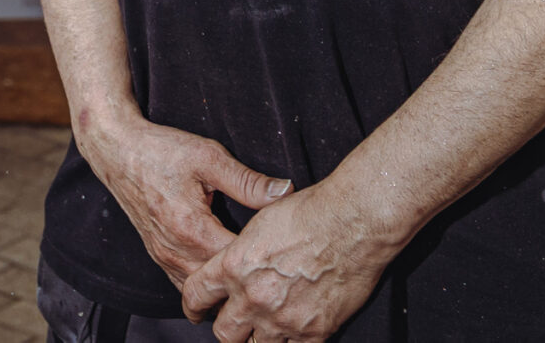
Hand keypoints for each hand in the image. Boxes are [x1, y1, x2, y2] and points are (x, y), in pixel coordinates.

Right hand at [77, 111, 289, 289]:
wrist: (117, 150)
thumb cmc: (161, 150)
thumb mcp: (209, 157)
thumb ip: (248, 181)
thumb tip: (285, 191)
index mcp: (192, 228)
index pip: (236, 262)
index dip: (261, 258)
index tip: (280, 249)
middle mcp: (175, 250)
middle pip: (219, 285)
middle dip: (244, 279)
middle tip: (270, 268)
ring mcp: (163, 256)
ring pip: (199, 292)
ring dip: (223, 286)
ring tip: (248, 275)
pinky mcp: (157, 254)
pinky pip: (183, 283)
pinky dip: (203, 283)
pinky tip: (220, 272)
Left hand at [178, 182, 395, 342]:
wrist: (352, 223)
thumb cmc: (309, 213)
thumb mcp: (260, 222)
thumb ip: (242, 252)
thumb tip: (235, 266)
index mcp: (234, 266)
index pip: (196, 295)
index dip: (192, 307)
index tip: (196, 311)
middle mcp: (252, 297)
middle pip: (223, 333)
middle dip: (226, 329)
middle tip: (234, 324)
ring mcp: (282, 319)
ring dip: (258, 338)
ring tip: (266, 327)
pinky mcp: (312, 332)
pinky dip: (291, 341)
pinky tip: (295, 329)